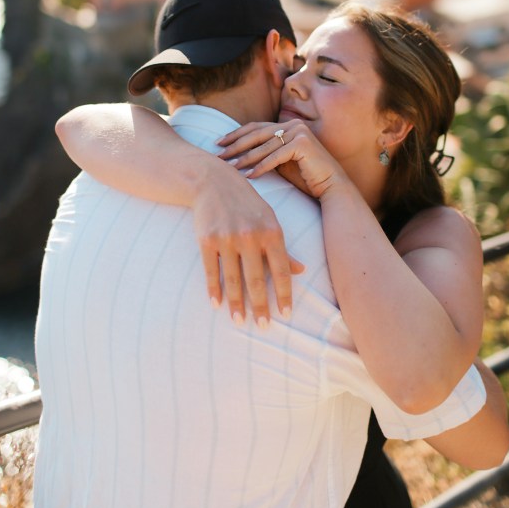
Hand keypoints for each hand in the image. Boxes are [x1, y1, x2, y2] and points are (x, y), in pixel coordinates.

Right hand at [193, 159, 303, 327]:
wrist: (213, 181)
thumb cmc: (246, 203)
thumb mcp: (270, 220)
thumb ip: (282, 248)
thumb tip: (301, 271)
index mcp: (271, 232)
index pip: (282, 271)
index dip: (284, 294)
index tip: (286, 314)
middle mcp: (251, 236)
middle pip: (257, 280)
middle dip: (260, 306)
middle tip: (262, 327)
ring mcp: (228, 238)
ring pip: (234, 279)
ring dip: (236, 303)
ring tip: (239, 321)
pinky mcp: (207, 240)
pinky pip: (212, 271)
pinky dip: (214, 289)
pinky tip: (216, 304)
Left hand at [217, 120, 344, 200]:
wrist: (331, 188)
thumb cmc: (305, 177)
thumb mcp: (281, 162)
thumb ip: (265, 153)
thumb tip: (237, 153)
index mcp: (288, 125)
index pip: (256, 128)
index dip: (236, 134)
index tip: (218, 143)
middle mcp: (294, 125)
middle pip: (257, 134)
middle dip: (235, 144)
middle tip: (218, 154)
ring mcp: (299, 132)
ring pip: (264, 146)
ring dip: (245, 157)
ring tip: (230, 167)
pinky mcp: (303, 144)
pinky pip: (275, 156)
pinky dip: (261, 167)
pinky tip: (248, 176)